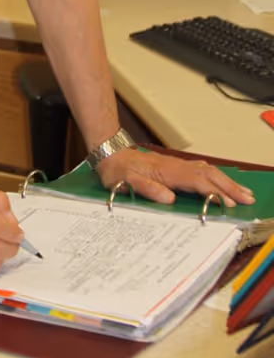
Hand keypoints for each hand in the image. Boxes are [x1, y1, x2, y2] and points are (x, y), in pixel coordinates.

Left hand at [96, 148, 255, 207]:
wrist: (110, 153)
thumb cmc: (117, 170)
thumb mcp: (125, 182)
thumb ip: (146, 189)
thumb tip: (169, 198)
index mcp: (165, 171)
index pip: (196, 181)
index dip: (214, 192)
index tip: (229, 203)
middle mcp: (174, 166)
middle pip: (208, 173)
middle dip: (229, 186)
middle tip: (247, 198)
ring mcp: (175, 165)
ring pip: (206, 170)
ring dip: (225, 180)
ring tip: (242, 192)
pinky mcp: (174, 166)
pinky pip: (200, 169)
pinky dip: (215, 175)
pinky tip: (221, 181)